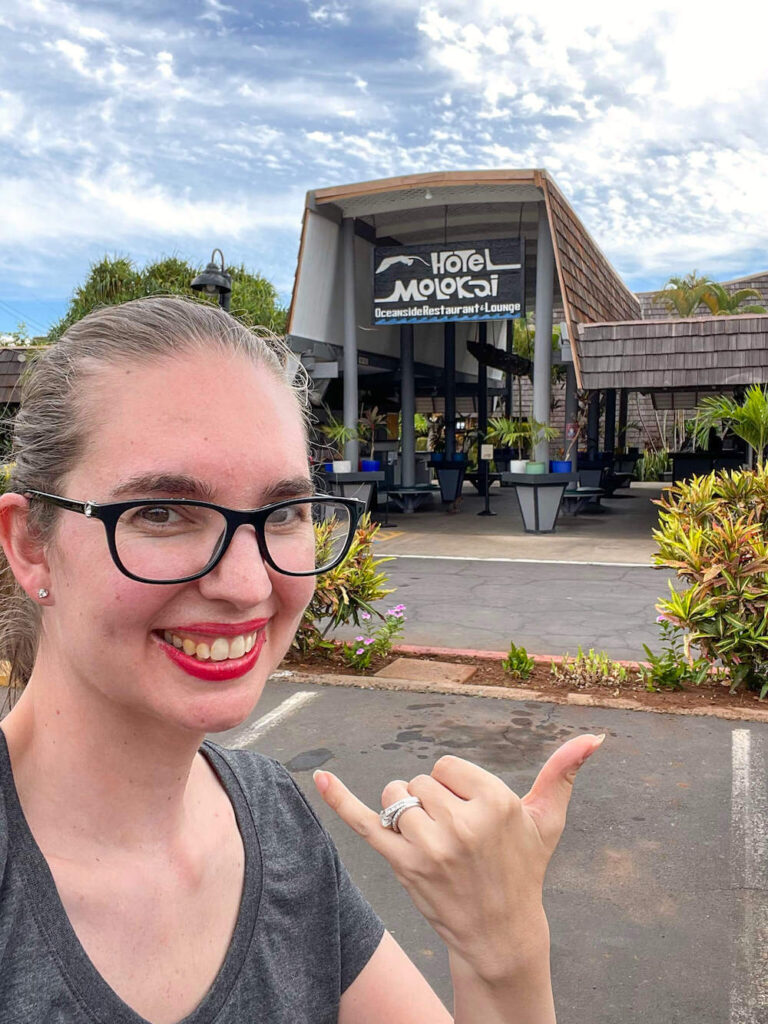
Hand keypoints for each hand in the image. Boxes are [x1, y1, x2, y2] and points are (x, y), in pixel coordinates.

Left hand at [314, 733, 604, 982]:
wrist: (501, 933)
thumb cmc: (523, 868)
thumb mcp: (546, 820)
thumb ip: (563, 773)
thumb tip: (595, 737)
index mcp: (495, 802)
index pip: (446, 765)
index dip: (456, 787)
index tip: (473, 815)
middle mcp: (461, 823)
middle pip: (419, 779)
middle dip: (432, 801)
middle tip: (456, 835)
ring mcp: (428, 847)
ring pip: (396, 796)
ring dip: (406, 811)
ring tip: (432, 841)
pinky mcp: (402, 865)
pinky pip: (364, 822)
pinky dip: (339, 799)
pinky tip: (320, 777)